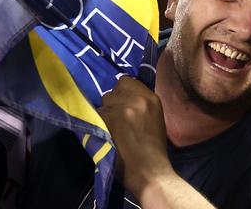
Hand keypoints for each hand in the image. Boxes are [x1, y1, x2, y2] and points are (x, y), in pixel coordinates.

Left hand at [100, 77, 174, 196]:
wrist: (149, 171)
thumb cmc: (154, 150)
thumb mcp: (154, 119)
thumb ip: (141, 105)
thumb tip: (123, 100)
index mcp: (151, 98)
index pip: (127, 81)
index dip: (122, 93)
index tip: (122, 105)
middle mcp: (136, 98)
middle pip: (113, 91)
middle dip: (113, 103)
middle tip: (115, 119)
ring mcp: (121, 107)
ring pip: (103, 102)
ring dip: (105, 113)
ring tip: (110, 129)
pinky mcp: (107, 118)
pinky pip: (96, 114)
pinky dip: (97, 123)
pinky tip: (104, 135)